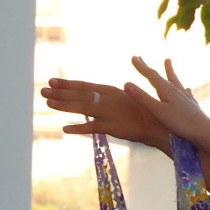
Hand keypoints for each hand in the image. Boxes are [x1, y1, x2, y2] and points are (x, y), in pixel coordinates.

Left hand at [41, 78, 172, 153]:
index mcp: (114, 91)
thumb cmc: (151, 113)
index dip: (67, 84)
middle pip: (80, 95)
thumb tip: (102, 97)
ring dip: (64, 105)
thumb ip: (114, 99)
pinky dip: (79, 128)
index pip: (86, 85)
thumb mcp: (132, 100)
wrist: (166, 127)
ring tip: (48, 104)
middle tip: (43, 90)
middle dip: (60, 92)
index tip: (52, 80)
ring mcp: (111, 113)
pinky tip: (65, 129)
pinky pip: (93, 128)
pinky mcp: (114, 127)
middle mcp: (110, 99)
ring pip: (83, 108)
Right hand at [123, 57, 209, 145]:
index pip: (151, 75)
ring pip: (176, 81)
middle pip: (162, 76)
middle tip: (141, 57)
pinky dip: (184, 89)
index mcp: (167, 91)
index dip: (141, 66)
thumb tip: (125, 83)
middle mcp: (177, 91)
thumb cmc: (181, 123)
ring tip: (168, 62)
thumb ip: (142, 98)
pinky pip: (187, 94)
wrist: (207, 134)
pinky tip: (187, 89)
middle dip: (149, 68)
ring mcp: (187, 98)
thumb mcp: (158, 111)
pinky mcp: (194, 107)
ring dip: (169, 71)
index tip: (133, 56)